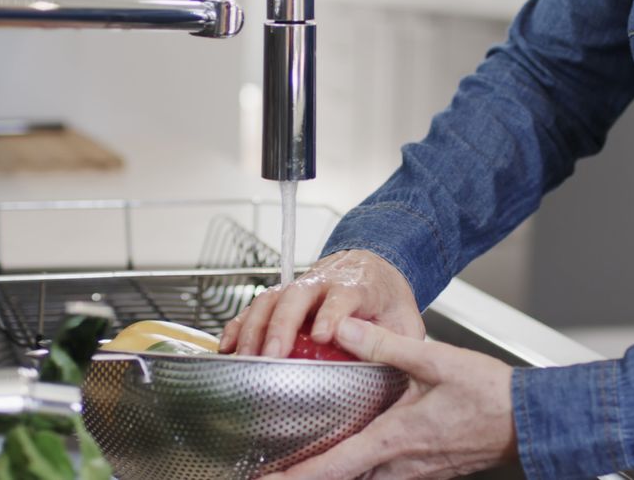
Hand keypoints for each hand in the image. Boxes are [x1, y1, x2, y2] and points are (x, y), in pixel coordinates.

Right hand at [219, 249, 424, 356]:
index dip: (332, 314)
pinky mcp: (282, 296)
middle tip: (273, 355)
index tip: (323, 335)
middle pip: (298, 294)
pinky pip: (255, 308)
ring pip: (271, 298)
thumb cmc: (387, 300)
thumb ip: (400, 342)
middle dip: (282, 324)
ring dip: (255, 328)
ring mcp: (300, 287)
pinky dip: (238, 326)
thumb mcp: (405, 321)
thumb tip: (394, 369)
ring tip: (245, 359)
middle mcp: (324, 281)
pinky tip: (227, 348)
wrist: (374, 266)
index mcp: (358, 285)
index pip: (344, 296)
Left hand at [261, 319, 517, 478]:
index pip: (332, 467)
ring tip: (304, 467)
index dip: (296, 477)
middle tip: (273, 474)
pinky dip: (360, 473)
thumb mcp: (436, 361)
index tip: (266, 479)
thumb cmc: (491, 396)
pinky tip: (357, 457)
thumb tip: (345, 331)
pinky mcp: (427, 472)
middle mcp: (399, 465)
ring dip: (333, 477)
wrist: (532, 421)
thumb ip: (386, 347)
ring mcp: (414, 474)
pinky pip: (383, 479)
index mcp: (394, 439)